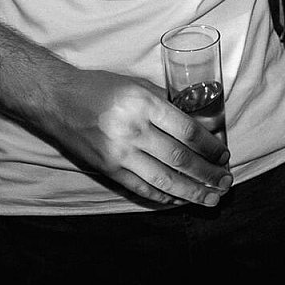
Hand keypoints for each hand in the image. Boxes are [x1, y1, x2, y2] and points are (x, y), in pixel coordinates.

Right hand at [46, 69, 231, 207]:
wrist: (58, 100)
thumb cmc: (102, 88)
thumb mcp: (139, 85)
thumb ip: (170, 104)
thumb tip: (205, 124)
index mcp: (144, 103)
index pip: (187, 131)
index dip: (210, 147)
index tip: (224, 155)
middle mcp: (133, 129)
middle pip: (181, 159)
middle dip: (208, 174)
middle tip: (226, 181)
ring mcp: (120, 153)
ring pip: (165, 180)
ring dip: (193, 192)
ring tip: (212, 198)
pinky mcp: (109, 170)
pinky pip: (143, 189)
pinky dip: (165, 197)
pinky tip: (181, 199)